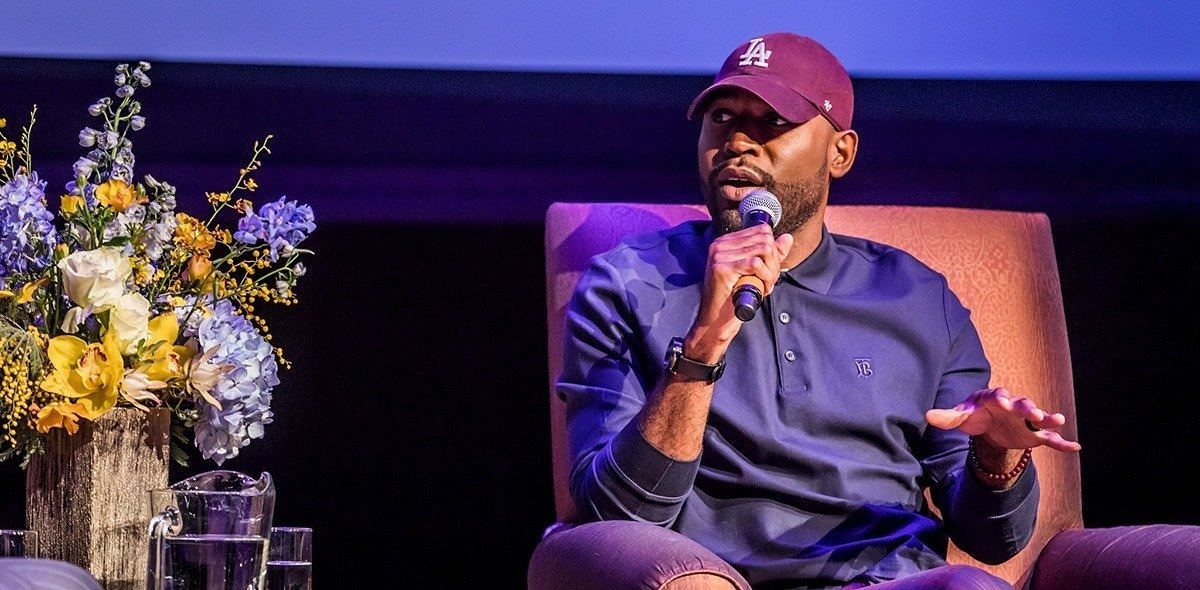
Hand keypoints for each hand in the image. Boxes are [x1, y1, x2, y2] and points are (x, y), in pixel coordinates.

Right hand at [684, 225, 792, 362]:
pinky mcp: (721, 268)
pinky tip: (762, 289)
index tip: (770, 270)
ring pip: (763, 250)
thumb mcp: (755, 271)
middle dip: (774, 262)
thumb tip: (787, 238)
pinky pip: (755, 264)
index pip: (762, 231)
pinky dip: (765, 276)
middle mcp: (720, 244)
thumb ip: (771, 254)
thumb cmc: (734, 297)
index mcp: (726, 241)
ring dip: (771, 271)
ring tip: (765, 286)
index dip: (773, 250)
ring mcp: (719, 255)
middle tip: (770, 280)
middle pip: (765, 239)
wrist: (716, 320)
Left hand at [926, 387, 1081, 452]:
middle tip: (1032, 413)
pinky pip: (1050, 438)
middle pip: (1023, 404)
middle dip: (1027, 408)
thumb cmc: (976, 415)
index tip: (1003, 402)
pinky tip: (1075, 447)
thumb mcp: (962, 416)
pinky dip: (1062, 443)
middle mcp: (1015, 407)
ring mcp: (1027, 421)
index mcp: (995, 399)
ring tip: (1059, 420)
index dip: (1001, 398)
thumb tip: (927, 416)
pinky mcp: (1035, 435)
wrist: (991, 425)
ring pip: (1040, 418)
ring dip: (1048, 419)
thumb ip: (947, 417)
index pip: (999, 396)